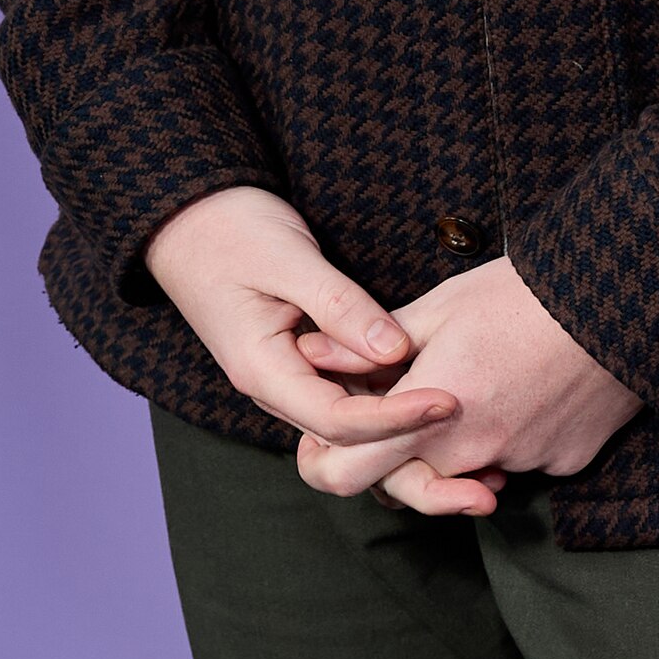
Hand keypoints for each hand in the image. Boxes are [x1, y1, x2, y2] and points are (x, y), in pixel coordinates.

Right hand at [145, 187, 463, 461]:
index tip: (450, 401)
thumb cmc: (229, 230)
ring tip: (467, 424)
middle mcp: (278, 387)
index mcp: (263, 373)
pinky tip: (433, 387)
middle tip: (472, 434)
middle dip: (407, 442)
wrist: (187, 216)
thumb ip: (339, 306)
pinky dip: (390, 391)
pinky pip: (351, 387)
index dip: (398, 419)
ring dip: (404, 425)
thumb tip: (396, 351)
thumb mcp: (287, 260)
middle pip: (350, 436)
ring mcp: (292, 375)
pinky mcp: (306, 357)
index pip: (340, 422)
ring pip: (353, 416)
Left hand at [293, 255, 642, 516]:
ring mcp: (523, 464)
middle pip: (408, 478)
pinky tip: (525, 384)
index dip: (324, 458)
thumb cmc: (522, 291)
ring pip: (466, 472)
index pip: (348, 473)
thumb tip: (307, 354)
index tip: (327, 432)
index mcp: (430, 412)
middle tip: (402, 398)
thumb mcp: (437, 306)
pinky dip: (510, 435)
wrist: (622, 296)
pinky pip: (519, 463)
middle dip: (396, 448)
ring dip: (455, 442)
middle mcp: (473, 453)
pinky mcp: (563, 464)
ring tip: (475, 376)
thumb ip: (367, 345)